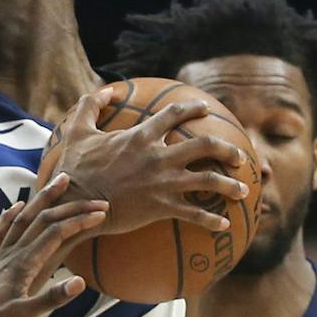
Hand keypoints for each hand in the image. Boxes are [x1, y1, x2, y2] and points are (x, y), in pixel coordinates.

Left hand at [0, 175, 106, 316]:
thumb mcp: (24, 316)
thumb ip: (52, 298)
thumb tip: (80, 281)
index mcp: (23, 264)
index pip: (57, 233)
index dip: (80, 221)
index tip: (102, 213)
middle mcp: (11, 253)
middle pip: (44, 219)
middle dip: (72, 206)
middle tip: (96, 198)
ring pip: (23, 218)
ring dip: (43, 198)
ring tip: (59, 181)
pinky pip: (0, 231)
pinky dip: (9, 215)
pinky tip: (15, 206)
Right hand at [44, 87, 250, 235]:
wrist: (74, 205)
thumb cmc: (73, 171)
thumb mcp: (76, 133)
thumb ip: (89, 107)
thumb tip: (103, 91)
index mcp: (141, 137)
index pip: (175, 115)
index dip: (193, 109)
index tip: (206, 110)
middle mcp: (159, 157)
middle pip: (205, 146)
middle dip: (227, 150)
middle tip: (239, 156)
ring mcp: (163, 183)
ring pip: (208, 180)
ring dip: (229, 185)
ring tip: (243, 191)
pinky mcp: (161, 207)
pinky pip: (194, 214)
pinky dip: (211, 220)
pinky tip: (224, 225)